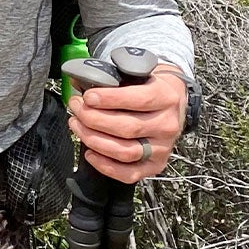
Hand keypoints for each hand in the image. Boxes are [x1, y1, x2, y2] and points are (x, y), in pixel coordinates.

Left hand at [67, 63, 187, 183]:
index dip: (109, 99)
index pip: (138, 100)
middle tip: (76, 108)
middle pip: (127, 128)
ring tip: (77, 125)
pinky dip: (105, 166)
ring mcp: (162, 148)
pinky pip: (129, 174)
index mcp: (165, 97)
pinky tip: (89, 153)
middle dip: (93, 118)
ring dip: (94, 140)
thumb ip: (113, 79)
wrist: (172, 104)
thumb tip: (79, 82)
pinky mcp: (156, 166)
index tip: (87, 97)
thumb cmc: (146, 88)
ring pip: (125, 152)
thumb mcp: (137, 75)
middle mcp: (167, 125)